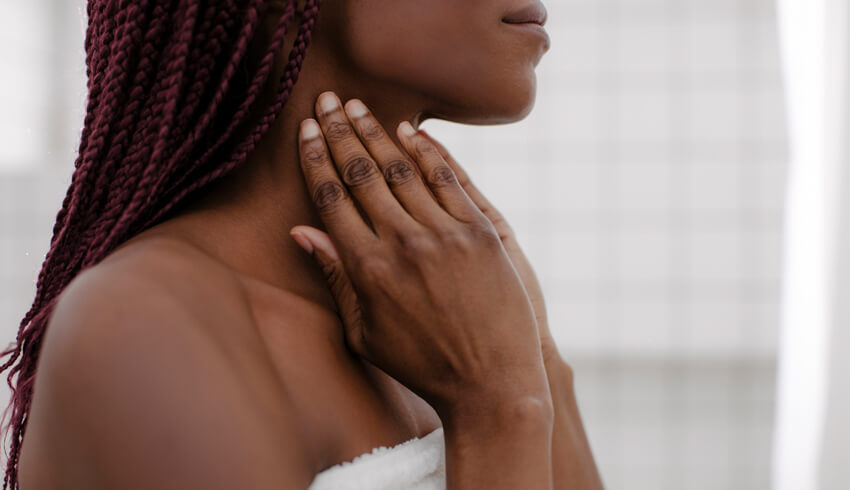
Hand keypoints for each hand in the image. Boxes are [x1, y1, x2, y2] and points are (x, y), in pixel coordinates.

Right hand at [289, 92, 551, 419]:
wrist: (492, 381)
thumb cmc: (422, 363)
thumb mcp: (365, 332)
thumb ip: (335, 277)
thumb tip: (301, 231)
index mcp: (366, 270)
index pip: (332, 199)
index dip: (315, 160)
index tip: (305, 132)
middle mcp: (402, 244)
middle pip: (361, 174)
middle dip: (338, 132)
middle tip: (325, 101)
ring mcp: (444, 235)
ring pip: (401, 169)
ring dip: (375, 132)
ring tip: (357, 107)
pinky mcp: (480, 231)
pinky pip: (448, 179)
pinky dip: (427, 151)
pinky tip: (409, 131)